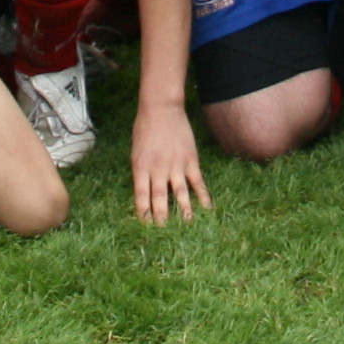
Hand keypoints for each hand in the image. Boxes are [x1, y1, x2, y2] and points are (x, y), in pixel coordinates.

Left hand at [131, 101, 209, 222]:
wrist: (161, 108)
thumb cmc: (144, 129)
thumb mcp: (136, 152)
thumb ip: (141, 172)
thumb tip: (145, 192)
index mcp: (141, 167)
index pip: (141, 196)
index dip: (143, 213)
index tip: (145, 228)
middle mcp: (158, 169)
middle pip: (159, 199)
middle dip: (161, 218)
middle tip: (164, 235)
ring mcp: (176, 165)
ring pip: (180, 194)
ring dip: (183, 211)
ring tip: (187, 227)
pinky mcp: (190, 160)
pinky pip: (197, 182)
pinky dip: (202, 196)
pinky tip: (206, 208)